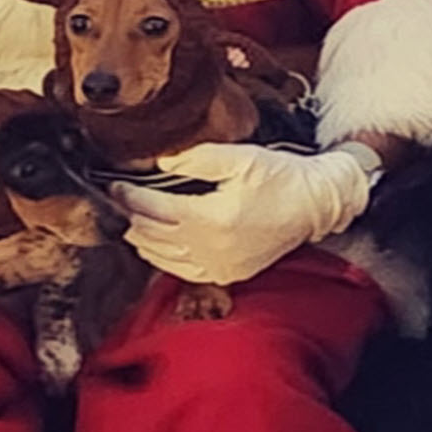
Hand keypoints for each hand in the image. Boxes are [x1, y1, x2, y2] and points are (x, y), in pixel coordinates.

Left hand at [110, 143, 369, 284]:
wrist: (316, 204)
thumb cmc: (280, 176)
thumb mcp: (240, 158)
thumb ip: (197, 159)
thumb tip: (162, 163)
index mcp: (212, 217)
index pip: (154, 210)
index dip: (129, 198)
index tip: (115, 187)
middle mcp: (213, 247)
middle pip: (154, 236)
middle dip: (131, 217)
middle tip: (120, 202)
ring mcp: (220, 265)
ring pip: (164, 258)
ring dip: (143, 240)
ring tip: (131, 222)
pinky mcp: (229, 273)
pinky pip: (184, 272)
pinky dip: (164, 259)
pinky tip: (157, 247)